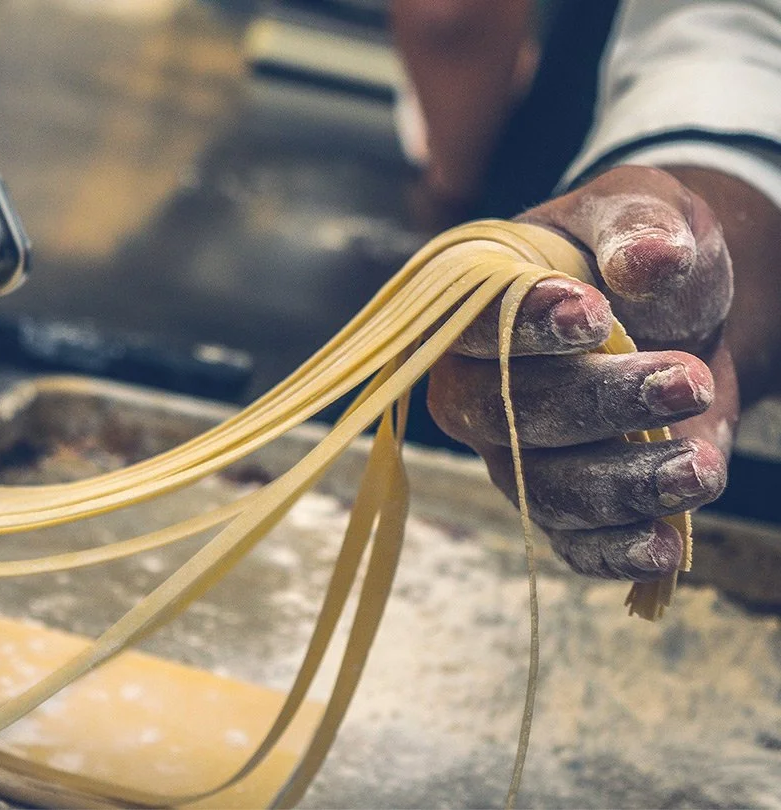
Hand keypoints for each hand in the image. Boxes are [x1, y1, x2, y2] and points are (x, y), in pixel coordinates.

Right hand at [427, 166, 733, 579]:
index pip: (474, 327)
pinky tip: (664, 544)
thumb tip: (648, 261)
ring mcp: (510, 452)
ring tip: (700, 466)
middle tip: (687, 380)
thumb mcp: (642, 208)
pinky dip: (612, 550)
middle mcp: (474, 387)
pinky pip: (569, 540)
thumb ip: (638, 224)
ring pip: (542, 487)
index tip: (594, 316)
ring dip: (621, 484)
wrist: (675, 311)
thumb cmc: (637, 250)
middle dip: (597, 405)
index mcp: (474, 307)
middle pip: (506, 415)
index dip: (525, 329)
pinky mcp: (556, 501)